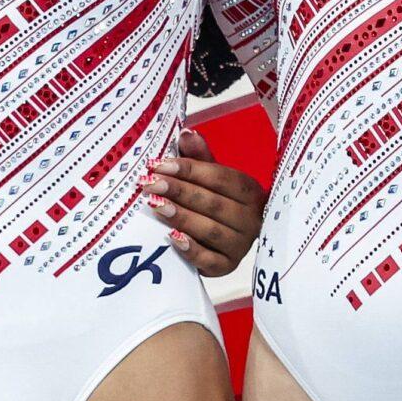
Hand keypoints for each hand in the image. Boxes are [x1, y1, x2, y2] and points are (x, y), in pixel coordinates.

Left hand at [145, 127, 265, 276]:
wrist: (223, 238)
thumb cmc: (215, 201)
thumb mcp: (209, 176)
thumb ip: (199, 157)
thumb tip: (186, 133)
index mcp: (249, 191)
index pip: (221, 178)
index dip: (190, 170)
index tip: (159, 165)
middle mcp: (251, 219)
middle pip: (214, 203)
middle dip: (179, 192)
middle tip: (150, 184)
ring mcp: (241, 245)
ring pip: (211, 230)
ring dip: (182, 217)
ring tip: (155, 206)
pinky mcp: (228, 267)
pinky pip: (211, 261)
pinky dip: (191, 250)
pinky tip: (172, 238)